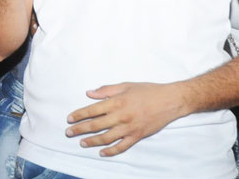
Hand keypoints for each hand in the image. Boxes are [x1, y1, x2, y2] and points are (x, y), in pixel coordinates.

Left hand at [66, 82, 185, 156]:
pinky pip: (122, 146)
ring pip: (106, 138)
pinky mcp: (137, 136)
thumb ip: (106, 90)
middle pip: (96, 125)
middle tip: (68, 132)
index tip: (69, 119)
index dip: (79, 115)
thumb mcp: (125, 85)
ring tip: (82, 142)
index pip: (92, 110)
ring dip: (92, 141)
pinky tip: (102, 152)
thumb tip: (89, 93)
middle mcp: (121, 116)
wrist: (170, 100)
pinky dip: (111, 151)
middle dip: (80, 129)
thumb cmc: (147, 90)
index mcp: (116, 102)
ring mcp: (129, 128)